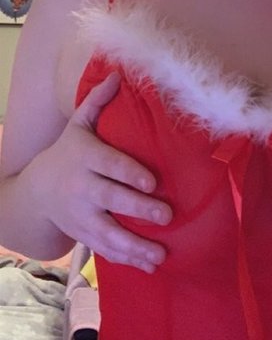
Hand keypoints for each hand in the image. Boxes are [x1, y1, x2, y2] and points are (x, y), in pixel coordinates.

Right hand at [37, 73, 171, 272]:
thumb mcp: (78, 125)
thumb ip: (97, 102)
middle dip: (139, 208)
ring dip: (136, 245)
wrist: (36, 191)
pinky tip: (151, 266)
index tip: (152, 181)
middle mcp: (83, 188)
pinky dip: (127, 260)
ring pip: (109, 233)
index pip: (109, 165)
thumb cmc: (68, 152)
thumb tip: (117, 73)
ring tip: (161, 254)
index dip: (129, 173)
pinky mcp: (85, 236)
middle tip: (167, 214)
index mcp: (85, 158)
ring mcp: (82, 216)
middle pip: (111, 199)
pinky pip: (106, 250)